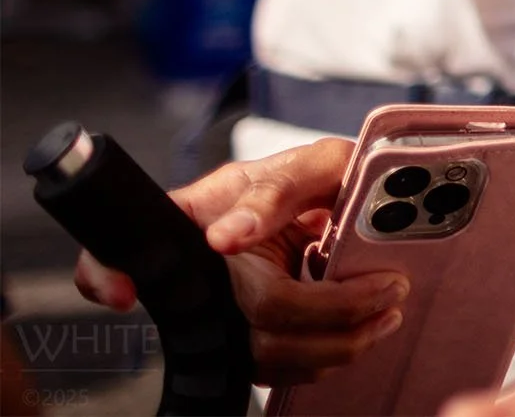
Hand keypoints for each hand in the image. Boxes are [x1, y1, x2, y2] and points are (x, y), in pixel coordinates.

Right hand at [72, 139, 406, 383]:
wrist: (341, 199)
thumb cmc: (318, 175)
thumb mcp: (311, 163)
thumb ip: (277, 189)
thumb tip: (228, 234)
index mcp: (198, 216)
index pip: (132, 251)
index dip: (110, 272)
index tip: (125, 291)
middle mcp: (203, 269)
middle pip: (252, 319)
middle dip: (331, 314)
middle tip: (389, 290)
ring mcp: (225, 309)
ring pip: (268, 355)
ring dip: (337, 343)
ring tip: (387, 312)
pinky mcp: (251, 337)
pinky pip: (282, 366)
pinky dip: (327, 356)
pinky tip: (364, 331)